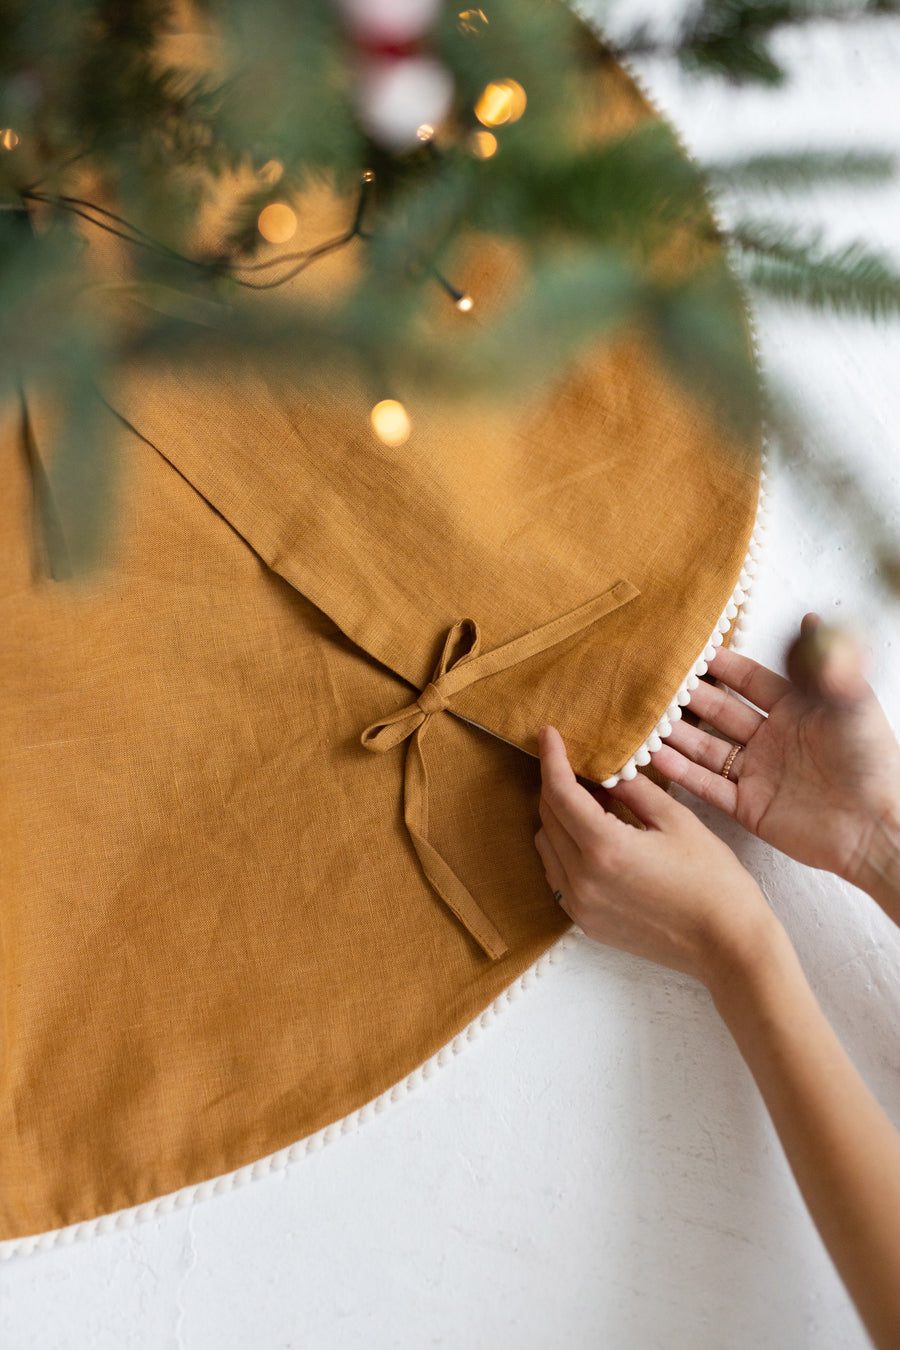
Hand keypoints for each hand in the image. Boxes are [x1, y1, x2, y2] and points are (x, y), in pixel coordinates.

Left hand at [535, 725, 775, 986]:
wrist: (728, 946)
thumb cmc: (713, 881)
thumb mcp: (677, 821)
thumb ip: (634, 790)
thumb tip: (608, 771)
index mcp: (605, 848)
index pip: (559, 793)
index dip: (551, 759)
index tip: (548, 734)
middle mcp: (583, 880)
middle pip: (547, 818)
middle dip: (557, 785)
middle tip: (581, 767)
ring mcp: (581, 906)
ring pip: (547, 847)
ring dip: (559, 819)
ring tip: (594, 804)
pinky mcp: (587, 923)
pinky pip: (558, 876)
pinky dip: (566, 850)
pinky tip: (595, 839)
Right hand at [651, 615, 899, 901]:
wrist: (878, 829)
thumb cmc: (873, 762)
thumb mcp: (852, 704)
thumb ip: (828, 662)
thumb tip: (812, 618)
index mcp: (797, 710)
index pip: (749, 679)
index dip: (721, 665)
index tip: (688, 649)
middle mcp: (772, 739)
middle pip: (720, 711)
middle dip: (687, 697)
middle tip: (652, 683)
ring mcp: (758, 774)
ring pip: (706, 749)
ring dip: (675, 735)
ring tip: (641, 721)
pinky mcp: (749, 808)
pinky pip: (708, 787)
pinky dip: (680, 773)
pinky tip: (653, 758)